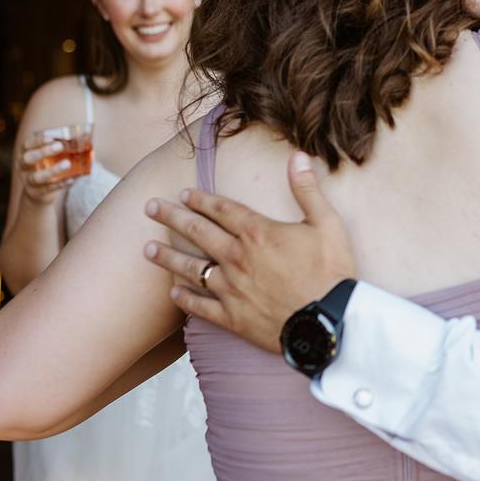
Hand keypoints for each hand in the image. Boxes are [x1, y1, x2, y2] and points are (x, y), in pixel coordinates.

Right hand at [19, 141, 76, 204]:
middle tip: (60, 146)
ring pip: (37, 177)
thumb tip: (87, 135)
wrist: (38, 191)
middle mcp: (23, 166)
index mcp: (25, 152)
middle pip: (28, 158)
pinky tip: (71, 180)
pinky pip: (47, 189)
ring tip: (67, 164)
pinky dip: (60, 184)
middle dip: (43, 152)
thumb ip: (63, 146)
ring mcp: (28, 180)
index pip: (27, 144)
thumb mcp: (50, 156)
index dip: (38, 140)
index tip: (51, 137)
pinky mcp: (36, 193)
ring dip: (52, 170)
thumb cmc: (48, 166)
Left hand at [142, 151, 356, 353]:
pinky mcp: (233, 318)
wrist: (330, 324)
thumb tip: (298, 156)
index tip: (183, 193)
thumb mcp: (327, 224)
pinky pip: (200, 306)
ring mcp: (231, 289)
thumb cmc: (332, 273)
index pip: (221, 209)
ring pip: (190, 269)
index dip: (201, 199)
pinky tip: (173, 292)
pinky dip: (185, 298)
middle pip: (197, 232)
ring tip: (147, 249)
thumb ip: (307, 189)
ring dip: (168, 257)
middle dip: (171, 217)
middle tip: (149, 207)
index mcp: (258, 232)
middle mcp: (237, 258)